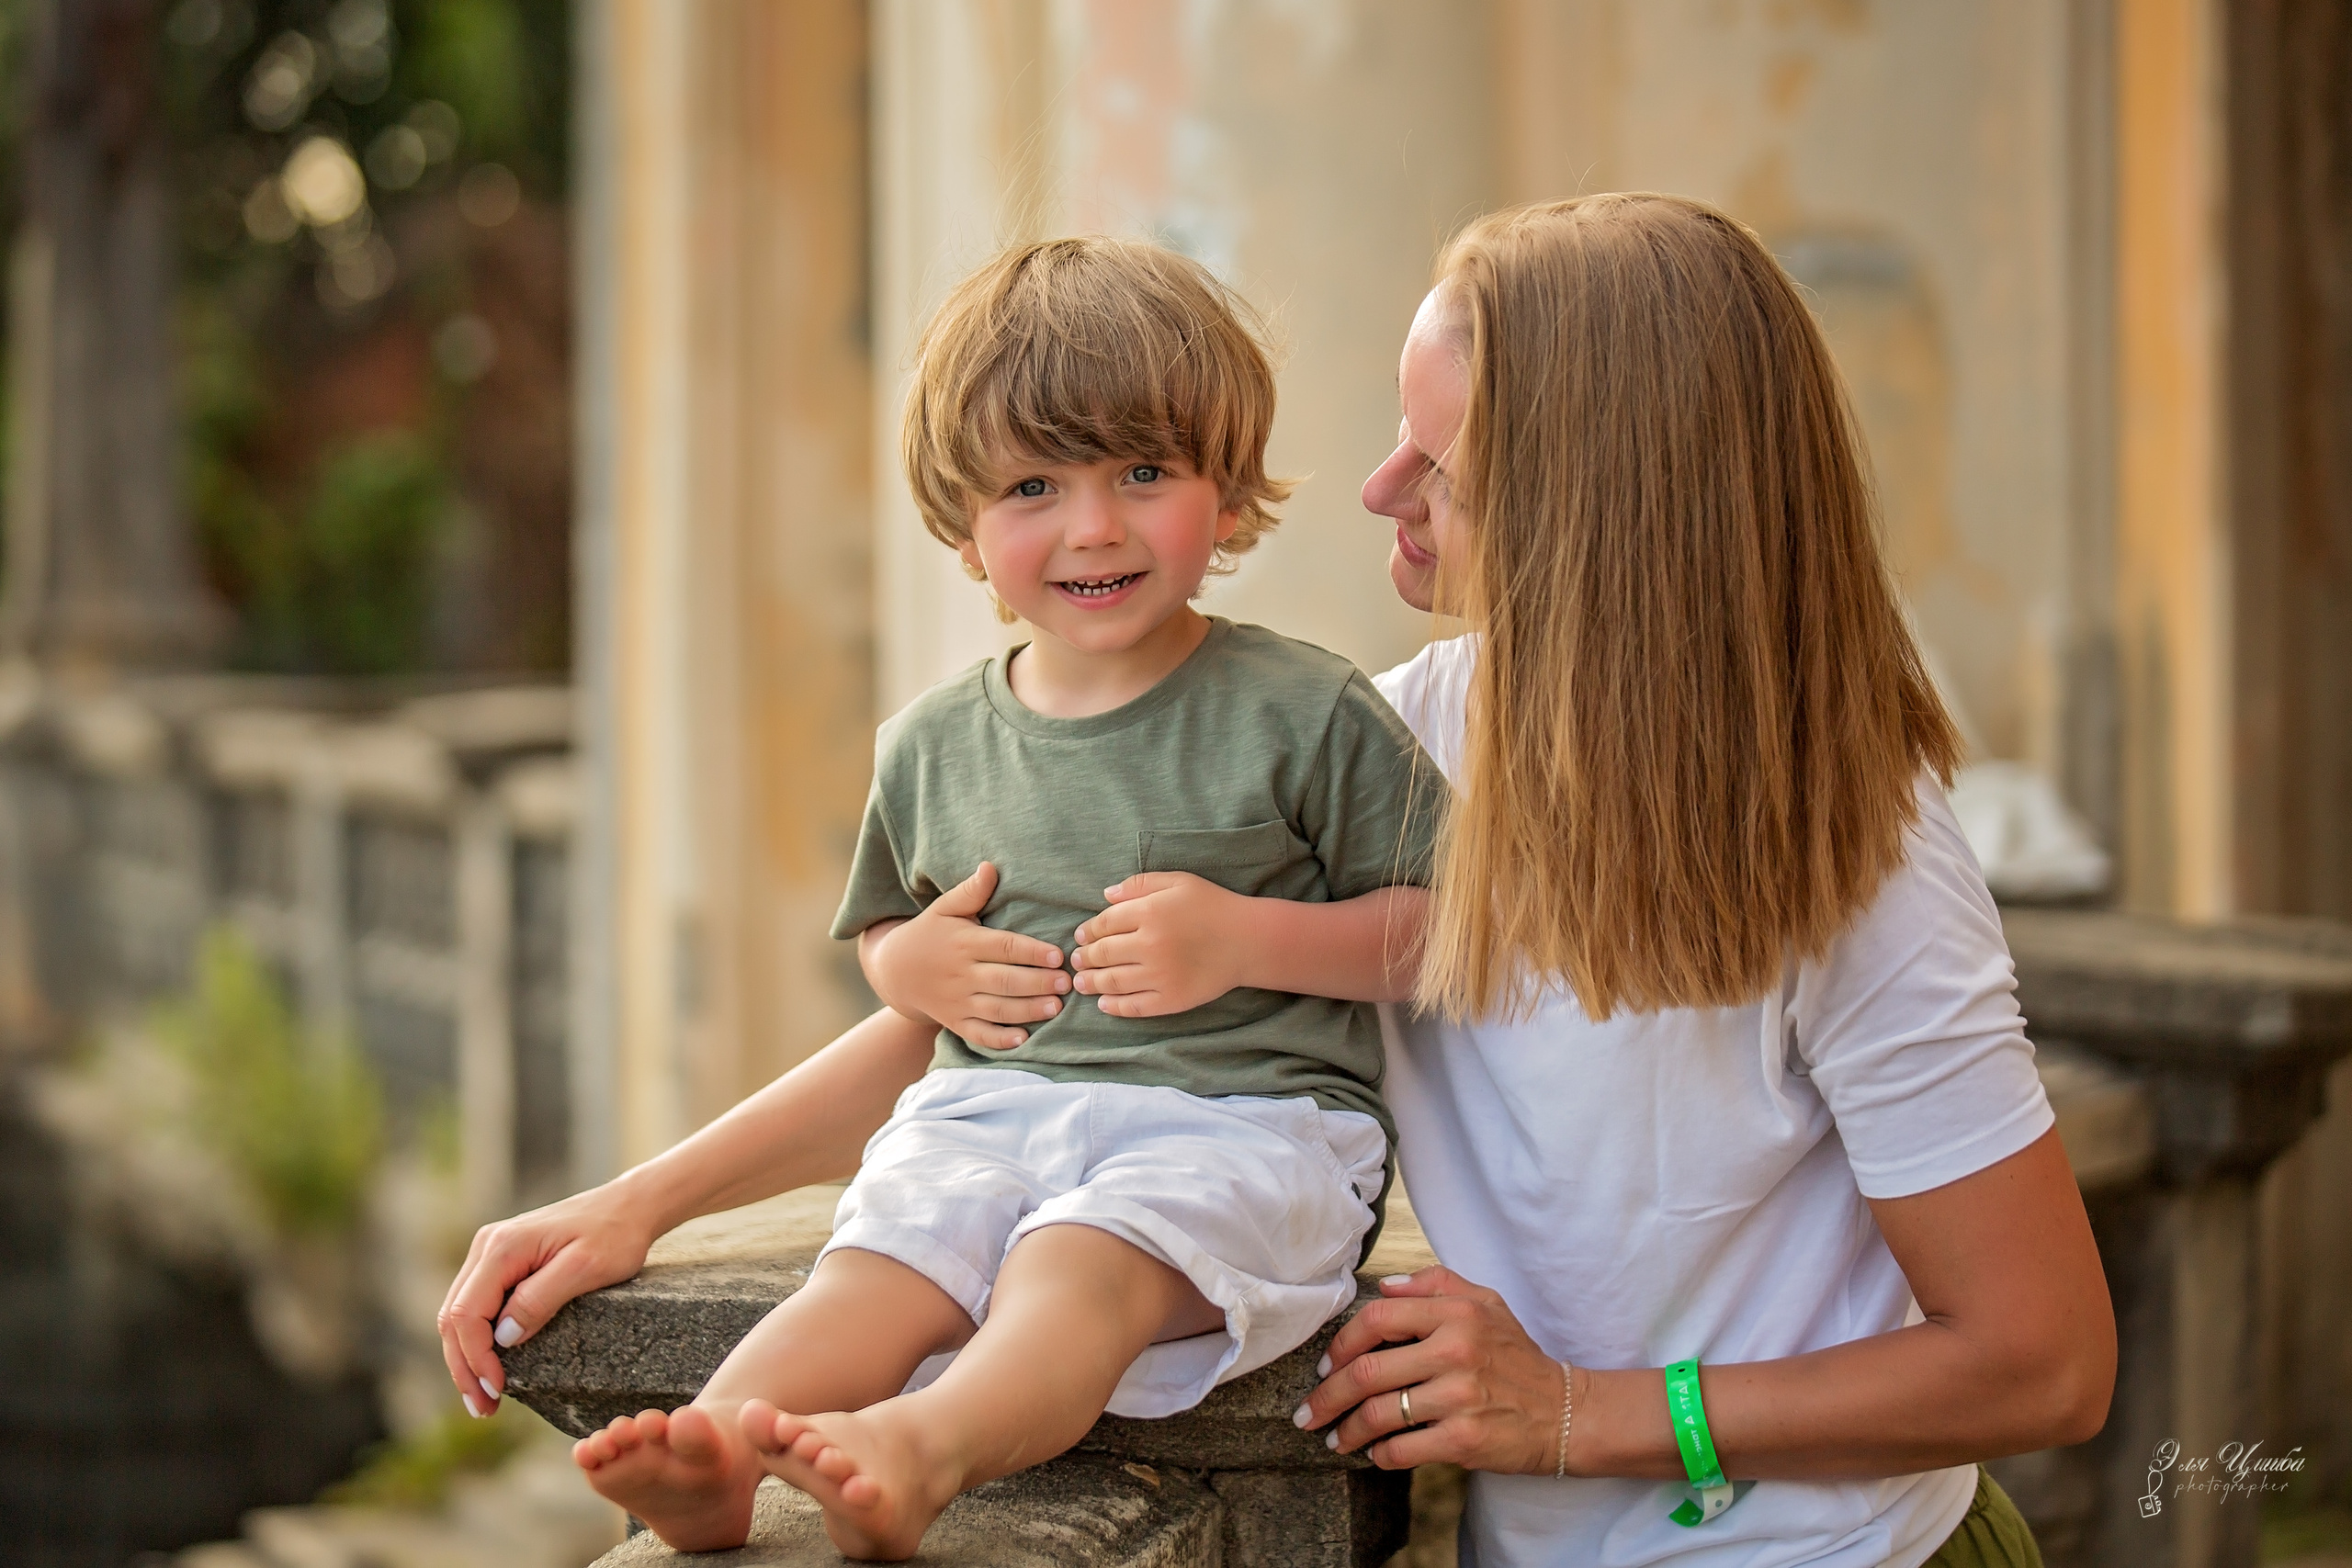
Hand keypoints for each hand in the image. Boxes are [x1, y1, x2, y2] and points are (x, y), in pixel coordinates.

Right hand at [436, 1184, 662, 1416]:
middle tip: (484, 1409)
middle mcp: (487, 1247)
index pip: (466, 1314)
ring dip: (466, 1358)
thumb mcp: (586, 1269)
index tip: (498, 1389)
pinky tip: (490, 1367)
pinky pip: (476, 1306)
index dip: (476, 1358)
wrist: (629, 1207)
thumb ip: (540, 1299)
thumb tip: (504, 1338)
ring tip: (483, 1399)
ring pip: (458, 1315)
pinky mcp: (502, 1263)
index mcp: (502, 1247)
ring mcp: (491, 1254)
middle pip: (453, 1318)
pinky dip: (476, 1340)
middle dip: (464, 1368)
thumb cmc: (615, 1235)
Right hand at [861, 861, 1068, 1049]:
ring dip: (1027, 1010)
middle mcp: (961, 974)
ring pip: (996, 1009)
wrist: (895, 970)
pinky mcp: (954, 1022)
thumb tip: (990, 867)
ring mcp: (957, 1001)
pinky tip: (1024, 1039)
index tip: (1058, 956)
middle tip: (1067, 983)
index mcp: (964, 943)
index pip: (1003, 947)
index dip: (1032, 952)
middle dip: (1038, 983)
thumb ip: (970, 891)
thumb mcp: (944, 908)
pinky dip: (999, 1039)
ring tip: (1055, 1007)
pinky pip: (978, 1034)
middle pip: (1005, 980)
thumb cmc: (930, 933)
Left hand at [1070, 871, 1250, 1016]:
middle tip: (1075, 961)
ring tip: (1081, 983)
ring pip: (1112, 981)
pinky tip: (1104, 1004)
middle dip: (1083, 958)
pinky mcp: (1171, 999)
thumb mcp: (1178, 882)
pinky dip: (1114, 1007)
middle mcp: (1150, 945)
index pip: (1104, 924)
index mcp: (1150, 912)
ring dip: (1091, 982)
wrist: (1248, 941)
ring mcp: (1160, 975)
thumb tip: (1106, 896)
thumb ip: (1140, 884)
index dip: (1087, 931)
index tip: (1081, 936)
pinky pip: (1134, 1006)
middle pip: (1102, 954)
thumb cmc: (1213, 906)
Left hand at [1297, 1266, 1576, 1473]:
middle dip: (1326, 1397)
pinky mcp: (1464, 1439)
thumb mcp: (1486, 1303)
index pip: (1376, 1319)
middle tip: (1309, 1413)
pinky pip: (1402, 1449)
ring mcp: (1459, 1397)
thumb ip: (1436, 1283)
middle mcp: (1455, 1351)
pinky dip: (1379, 1455)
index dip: (1341, 1344)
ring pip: (1378, 1414)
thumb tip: (1384, 1286)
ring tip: (1335, 1439)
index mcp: (1455, 1314)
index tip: (1326, 1366)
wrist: (1565, 1412)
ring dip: (1346, 1431)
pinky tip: (1374, 1454)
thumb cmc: (1516, 1357)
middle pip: (1366, 1372)